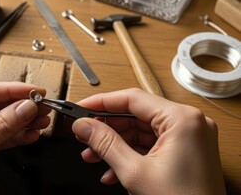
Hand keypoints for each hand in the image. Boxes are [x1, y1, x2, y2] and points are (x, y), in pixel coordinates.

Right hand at [72, 88, 225, 194]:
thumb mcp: (134, 172)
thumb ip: (105, 143)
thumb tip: (83, 125)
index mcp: (182, 120)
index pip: (132, 99)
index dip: (101, 102)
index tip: (81, 108)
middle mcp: (188, 123)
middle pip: (135, 115)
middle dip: (106, 128)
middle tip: (84, 134)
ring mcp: (188, 138)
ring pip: (140, 131)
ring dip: (114, 144)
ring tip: (93, 154)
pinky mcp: (184, 152)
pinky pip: (150, 145)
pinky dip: (129, 154)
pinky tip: (111, 170)